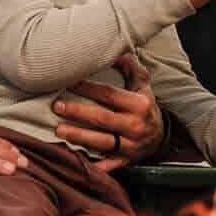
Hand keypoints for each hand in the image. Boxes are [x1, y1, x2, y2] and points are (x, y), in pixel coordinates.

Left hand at [54, 53, 167, 173]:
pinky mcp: (125, 161)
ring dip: (79, 137)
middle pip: (102, 119)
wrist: (160, 135)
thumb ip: (129, 66)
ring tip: (59, 130)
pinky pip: (108, 165)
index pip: (108, 95)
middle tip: (56, 106)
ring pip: (102, 142)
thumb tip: (115, 49)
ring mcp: (130, 145)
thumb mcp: (141, 83)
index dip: (87, 88)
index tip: (67, 81)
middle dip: (78, 113)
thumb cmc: (144, 104)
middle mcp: (135, 125)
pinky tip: (75, 161)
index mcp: (139, 104)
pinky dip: (93, 166)